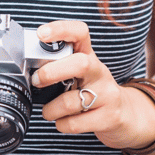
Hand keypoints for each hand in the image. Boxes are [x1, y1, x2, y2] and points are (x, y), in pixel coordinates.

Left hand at [34, 20, 154, 149]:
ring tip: (48, 111)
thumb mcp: (79, 72)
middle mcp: (99, 71)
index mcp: (88, 55)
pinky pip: (77, 122)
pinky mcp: (110, 116)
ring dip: (52, 109)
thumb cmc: (92, 90)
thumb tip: (28, 68)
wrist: (125, 115)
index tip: (41, 34)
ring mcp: (107, 93)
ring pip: (73, 100)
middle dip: (53, 72)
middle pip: (80, 63)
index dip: (60, 30)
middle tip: (37, 81)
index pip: (79, 32)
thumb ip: (59, 65)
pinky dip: (63, 124)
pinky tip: (62, 122)